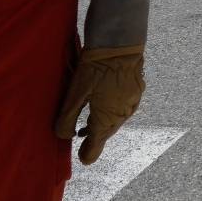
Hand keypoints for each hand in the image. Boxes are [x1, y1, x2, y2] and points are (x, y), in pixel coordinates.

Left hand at [54, 45, 144, 164]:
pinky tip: (104, 105)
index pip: (96, 145)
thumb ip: (67, 118)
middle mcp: (122, 115)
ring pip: (115, 121)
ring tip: (89, 124)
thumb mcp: (75, 93)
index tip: (81, 159)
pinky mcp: (137, 91)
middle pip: (106, 134)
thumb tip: (64, 136)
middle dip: (94, 138)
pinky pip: (123, 109)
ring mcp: (132, 103)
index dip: (87, 153)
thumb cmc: (94, 67)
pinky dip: (112, 112)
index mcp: (106, 119)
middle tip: (81, 140)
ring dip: (103, 124)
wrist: (120, 42)